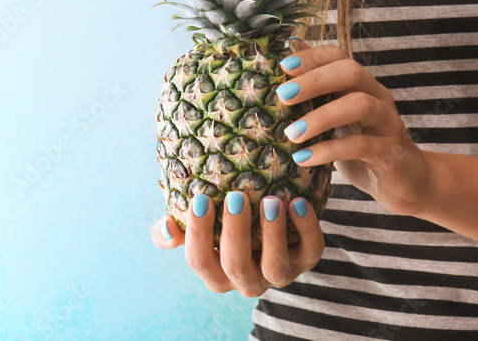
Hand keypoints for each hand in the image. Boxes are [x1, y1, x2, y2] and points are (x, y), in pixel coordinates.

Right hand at [150, 193, 323, 297]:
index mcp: (216, 274)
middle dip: (235, 232)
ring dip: (273, 234)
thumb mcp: (198, 231)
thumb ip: (174, 232)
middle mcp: (246, 280)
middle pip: (236, 266)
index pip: (200, 260)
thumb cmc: (223, 228)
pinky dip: (308, 227)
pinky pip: (311, 250)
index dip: (197, 232)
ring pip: (275, 266)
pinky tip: (298, 202)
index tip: (199, 198)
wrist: (267, 230)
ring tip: (271, 201)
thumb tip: (165, 226)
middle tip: (235, 197)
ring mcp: (278, 274)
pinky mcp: (306, 260)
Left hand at [277, 39, 435, 215]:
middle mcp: (376, 95)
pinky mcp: (390, 151)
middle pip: (351, 72)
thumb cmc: (362, 144)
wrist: (405, 181)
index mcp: (360, 84)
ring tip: (292, 134)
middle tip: (283, 97)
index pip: (338, 56)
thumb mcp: (335, 117)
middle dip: (314, 81)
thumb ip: (315, 95)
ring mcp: (386, 122)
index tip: (283, 66)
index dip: (311, 57)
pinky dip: (329, 151)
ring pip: (360, 105)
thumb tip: (285, 61)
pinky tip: (304, 158)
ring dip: (321, 117)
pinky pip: (361, 145)